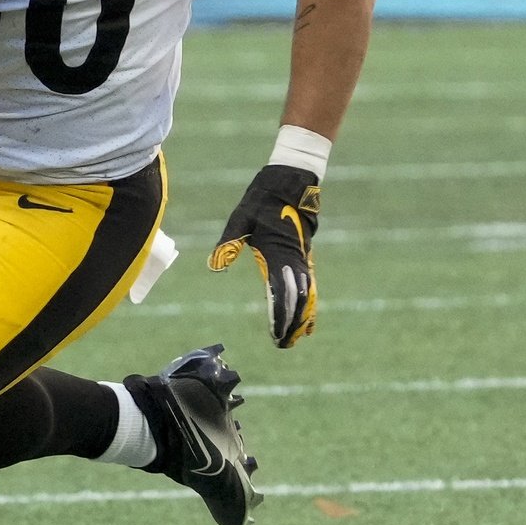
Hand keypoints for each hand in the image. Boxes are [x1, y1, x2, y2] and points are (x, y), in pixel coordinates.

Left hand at [208, 165, 320, 347]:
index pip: (280, 291)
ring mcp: (302, 257)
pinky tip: (308, 316)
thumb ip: (230, 242)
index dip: (280, 314)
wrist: (291, 180)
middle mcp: (292, 258)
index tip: (276, 333)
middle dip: (292, 323)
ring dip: (303, 316)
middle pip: (297, 298)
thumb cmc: (262, 198)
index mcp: (276, 252)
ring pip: (306, 293)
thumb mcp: (241, 218)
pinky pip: (309, 283)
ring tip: (297, 337)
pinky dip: (310, 302)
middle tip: (284, 344)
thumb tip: (215, 265)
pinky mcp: (305, 254)